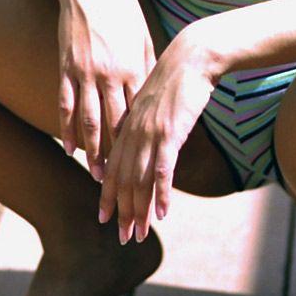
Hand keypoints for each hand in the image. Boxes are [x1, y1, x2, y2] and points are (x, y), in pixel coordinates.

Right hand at [55, 0, 155, 180]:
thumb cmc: (122, 10)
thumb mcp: (142, 36)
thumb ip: (146, 66)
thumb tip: (154, 92)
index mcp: (134, 67)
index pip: (140, 114)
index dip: (144, 141)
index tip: (150, 162)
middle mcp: (110, 74)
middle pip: (116, 124)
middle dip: (120, 156)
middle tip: (124, 181)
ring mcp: (86, 72)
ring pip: (90, 120)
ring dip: (94, 151)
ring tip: (98, 175)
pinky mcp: (66, 67)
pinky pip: (66, 104)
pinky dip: (68, 129)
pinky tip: (70, 148)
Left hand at [98, 31, 213, 242]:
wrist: (190, 57)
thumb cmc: (176, 79)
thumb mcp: (154, 103)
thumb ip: (145, 124)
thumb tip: (146, 144)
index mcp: (128, 124)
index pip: (113, 167)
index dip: (108, 194)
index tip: (104, 217)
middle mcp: (134, 131)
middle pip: (123, 179)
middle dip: (122, 211)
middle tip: (122, 237)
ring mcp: (151, 133)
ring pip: (139, 179)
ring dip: (138, 210)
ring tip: (138, 234)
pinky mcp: (170, 132)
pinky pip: (162, 170)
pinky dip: (160, 194)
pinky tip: (161, 214)